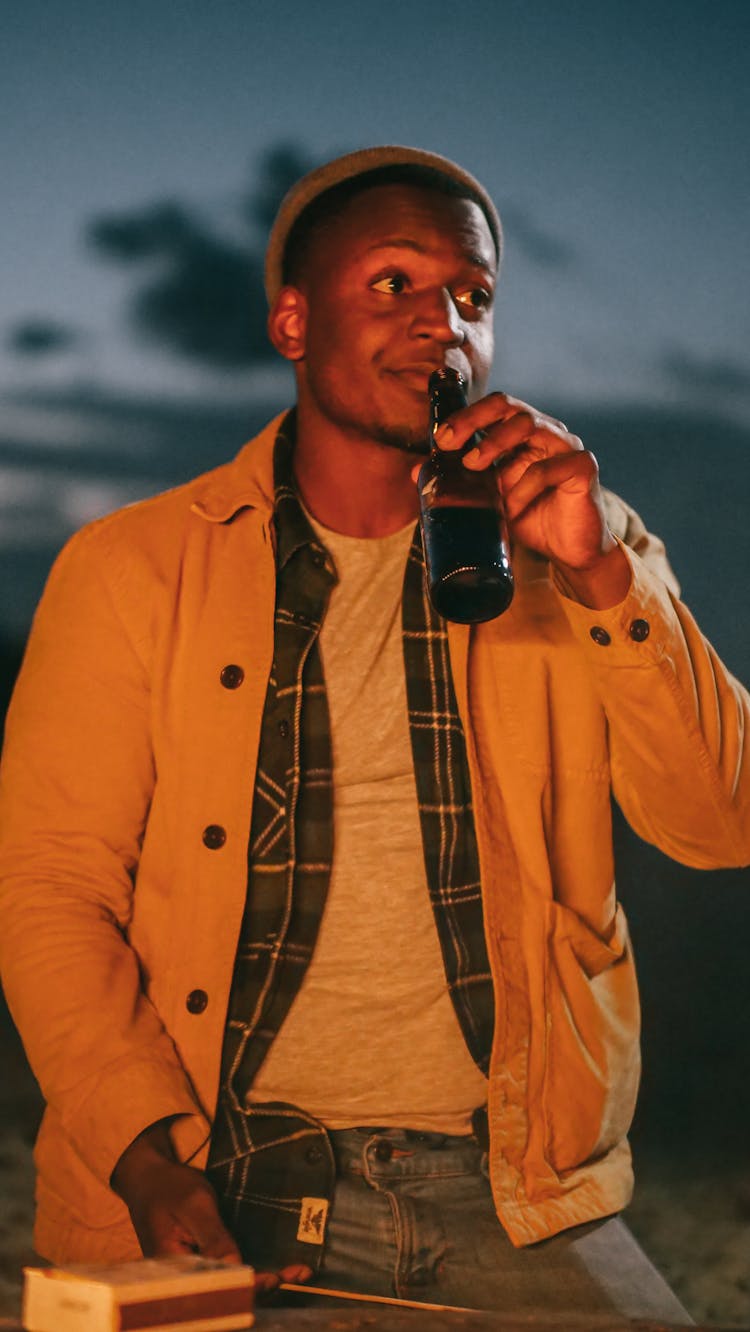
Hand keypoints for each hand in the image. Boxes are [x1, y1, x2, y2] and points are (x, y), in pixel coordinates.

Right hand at [111, 1121, 312, 1292]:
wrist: (150, 1178)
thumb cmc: (169, 1187)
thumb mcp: (194, 1205)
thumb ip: (214, 1238)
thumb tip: (238, 1267)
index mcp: (177, 1271)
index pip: (219, 1286)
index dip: (251, 1286)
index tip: (278, 1279)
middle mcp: (187, 1279)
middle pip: (230, 1292)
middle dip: (266, 1287)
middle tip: (301, 1274)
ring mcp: (196, 1272)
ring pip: (233, 1285)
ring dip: (265, 1281)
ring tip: (300, 1272)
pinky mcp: (204, 1262)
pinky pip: (231, 1272)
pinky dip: (256, 1271)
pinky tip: (280, 1267)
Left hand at [414, 391, 630, 607]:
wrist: (570, 552)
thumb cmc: (529, 519)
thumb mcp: (489, 501)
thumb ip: (461, 484)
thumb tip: (417, 472)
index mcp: (524, 435)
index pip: (495, 408)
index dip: (466, 416)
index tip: (441, 440)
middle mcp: (546, 432)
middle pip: (510, 406)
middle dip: (475, 421)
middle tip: (451, 445)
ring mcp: (567, 446)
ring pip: (530, 425)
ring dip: (495, 444)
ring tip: (474, 467)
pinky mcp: (583, 467)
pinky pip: (550, 466)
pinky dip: (525, 485)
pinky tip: (512, 506)